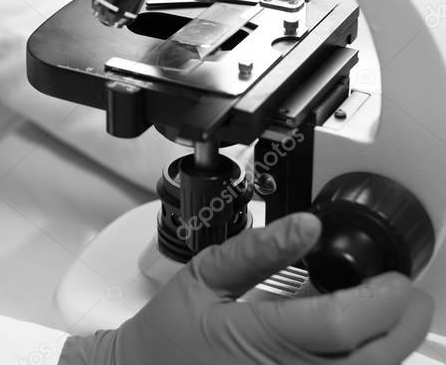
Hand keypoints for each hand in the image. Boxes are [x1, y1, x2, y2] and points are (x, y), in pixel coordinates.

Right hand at [61, 213, 433, 364]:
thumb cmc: (169, 332)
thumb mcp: (203, 276)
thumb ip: (257, 250)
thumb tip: (306, 225)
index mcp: (254, 339)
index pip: (339, 323)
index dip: (381, 299)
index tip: (395, 277)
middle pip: (371, 359)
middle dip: (403, 324)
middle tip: (407, 294)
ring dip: (389, 346)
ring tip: (384, 313)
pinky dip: (362, 360)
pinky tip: (355, 339)